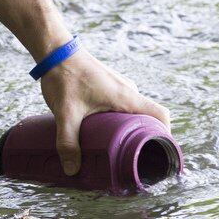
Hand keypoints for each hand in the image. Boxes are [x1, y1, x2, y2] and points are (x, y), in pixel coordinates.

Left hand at [37, 47, 170, 174]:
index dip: (166, 136)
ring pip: (134, 111)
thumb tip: (72, 171)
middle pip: (149, 117)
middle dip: (144, 138)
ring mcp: (118, 85)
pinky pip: (123, 104)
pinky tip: (104, 130)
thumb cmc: (64, 75)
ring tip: (118, 148)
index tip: (158, 154)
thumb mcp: (66, 113)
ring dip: (130, 128)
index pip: (162, 116)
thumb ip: (68, 142)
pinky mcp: (107, 83)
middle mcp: (128, 90)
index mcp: (127, 97)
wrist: (52, 48)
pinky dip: (120, 118)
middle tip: (133, 158)